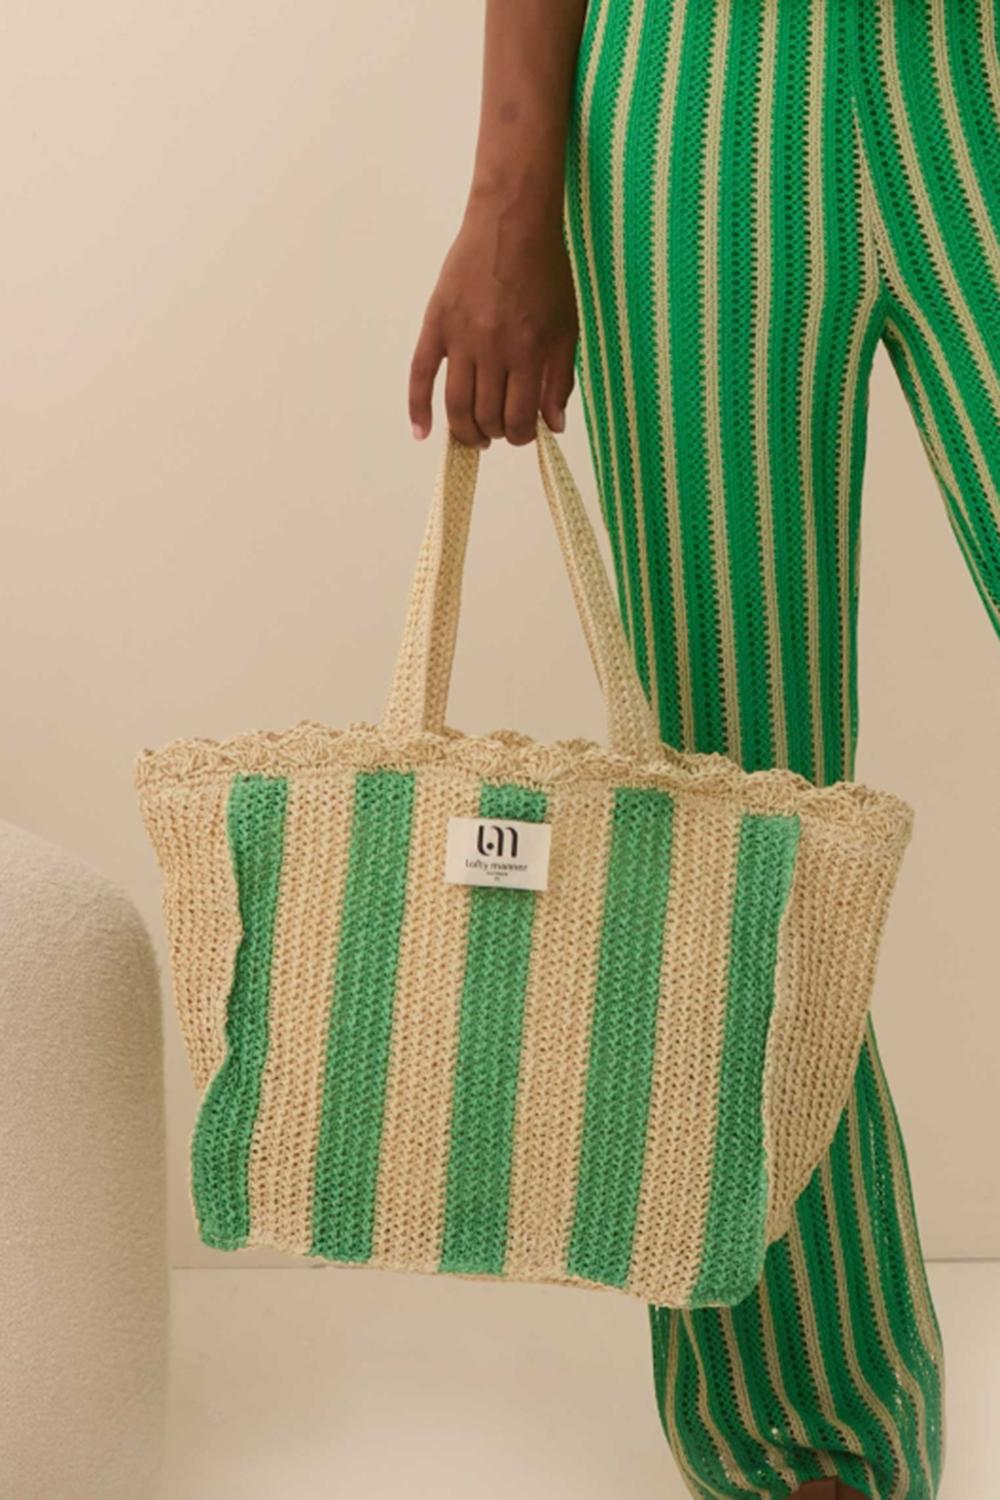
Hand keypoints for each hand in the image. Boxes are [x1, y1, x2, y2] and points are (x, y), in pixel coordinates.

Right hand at [409, 200, 577, 448]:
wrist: (511, 221)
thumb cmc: (545, 273)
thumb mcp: (566, 326)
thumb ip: (560, 378)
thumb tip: (553, 425)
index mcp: (528, 352)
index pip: (519, 418)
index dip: (521, 436)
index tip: (523, 432)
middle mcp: (492, 349)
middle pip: (486, 415)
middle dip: (495, 432)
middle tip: (499, 430)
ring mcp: (460, 338)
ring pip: (456, 404)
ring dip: (464, 431)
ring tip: (473, 436)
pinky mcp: (436, 324)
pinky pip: (421, 373)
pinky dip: (418, 407)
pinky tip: (423, 432)